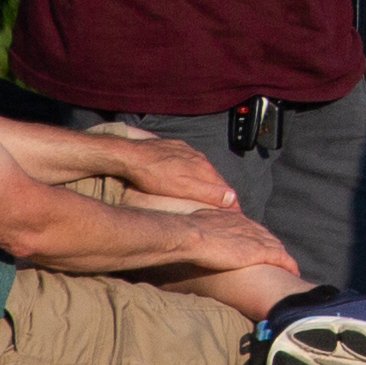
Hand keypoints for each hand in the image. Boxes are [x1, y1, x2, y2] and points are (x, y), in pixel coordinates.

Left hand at [81, 128, 233, 209]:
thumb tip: (232, 198)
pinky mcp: (174, 147)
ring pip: (203, 169)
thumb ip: (208, 192)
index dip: (230, 203)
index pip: (224, 188)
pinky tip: (188, 178)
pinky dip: (194, 173)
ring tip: (209, 196)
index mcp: (203, 168)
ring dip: (208, 182)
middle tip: (225, 210)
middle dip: (221, 193)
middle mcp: (198, 157)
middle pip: (216, 178)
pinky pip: (190, 161)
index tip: (235, 216)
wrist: (130, 156)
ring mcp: (186, 151)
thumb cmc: (153, 176)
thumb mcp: (183, 188)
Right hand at [153, 205, 289, 276]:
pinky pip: (280, 257)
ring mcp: (255, 238)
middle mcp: (247, 226)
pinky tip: (293, 271)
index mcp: (233, 219)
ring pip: (276, 246)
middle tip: (277, 256)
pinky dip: (288, 264)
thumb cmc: (188, 232)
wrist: (191, 235)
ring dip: (281, 255)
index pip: (250, 228)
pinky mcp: (259, 251)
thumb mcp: (199, 222)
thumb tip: (197, 230)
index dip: (257, 237)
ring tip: (287, 265)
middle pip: (266, 235)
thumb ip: (205, 225)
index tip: (259, 245)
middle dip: (272, 245)